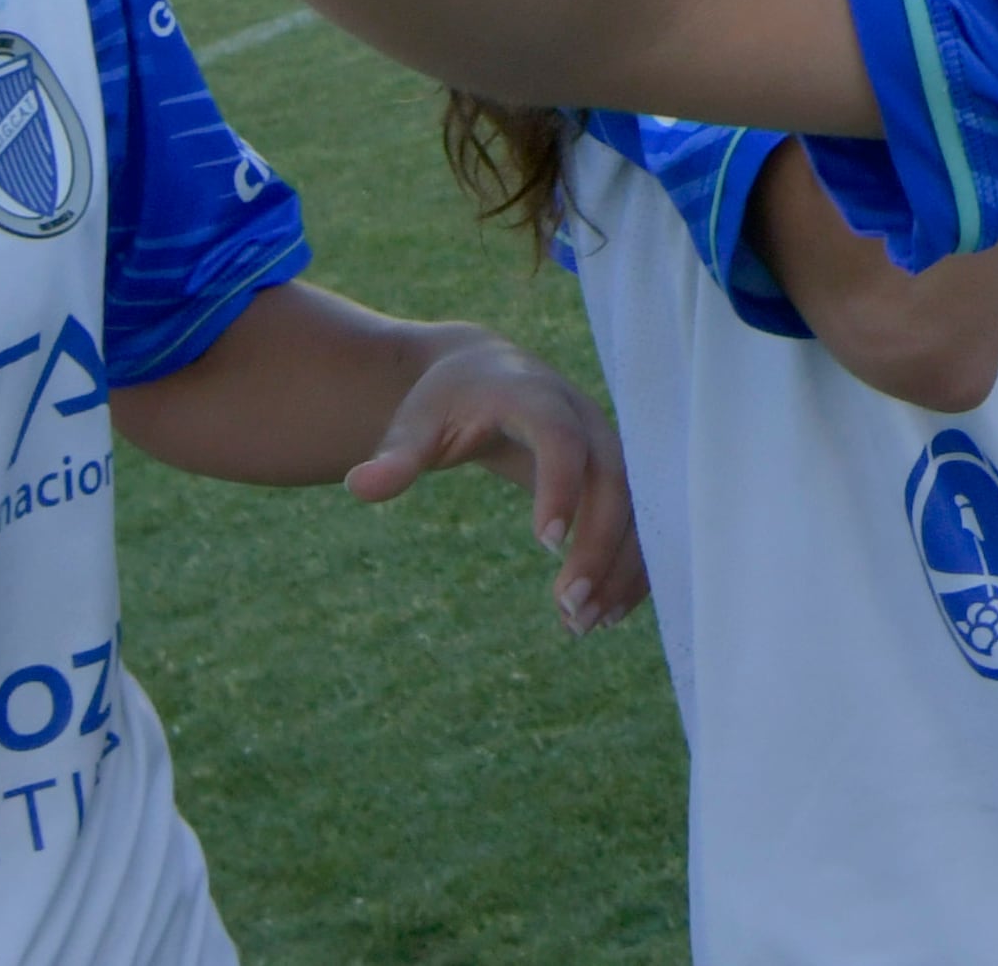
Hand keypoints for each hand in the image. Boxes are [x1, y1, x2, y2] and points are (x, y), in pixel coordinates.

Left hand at [351, 327, 643, 635]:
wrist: (491, 372)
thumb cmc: (447, 401)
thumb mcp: (416, 422)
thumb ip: (395, 455)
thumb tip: (359, 487)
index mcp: (536, 397)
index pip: (561, 439)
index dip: (561, 486)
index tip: (546, 544)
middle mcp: (586, 419)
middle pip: (613, 481)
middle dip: (598, 546)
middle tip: (569, 607)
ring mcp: (609, 447)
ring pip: (636, 508)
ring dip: (620, 567)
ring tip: (583, 625)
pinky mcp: (617, 476)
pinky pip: (639, 523)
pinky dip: (630, 568)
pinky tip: (606, 614)